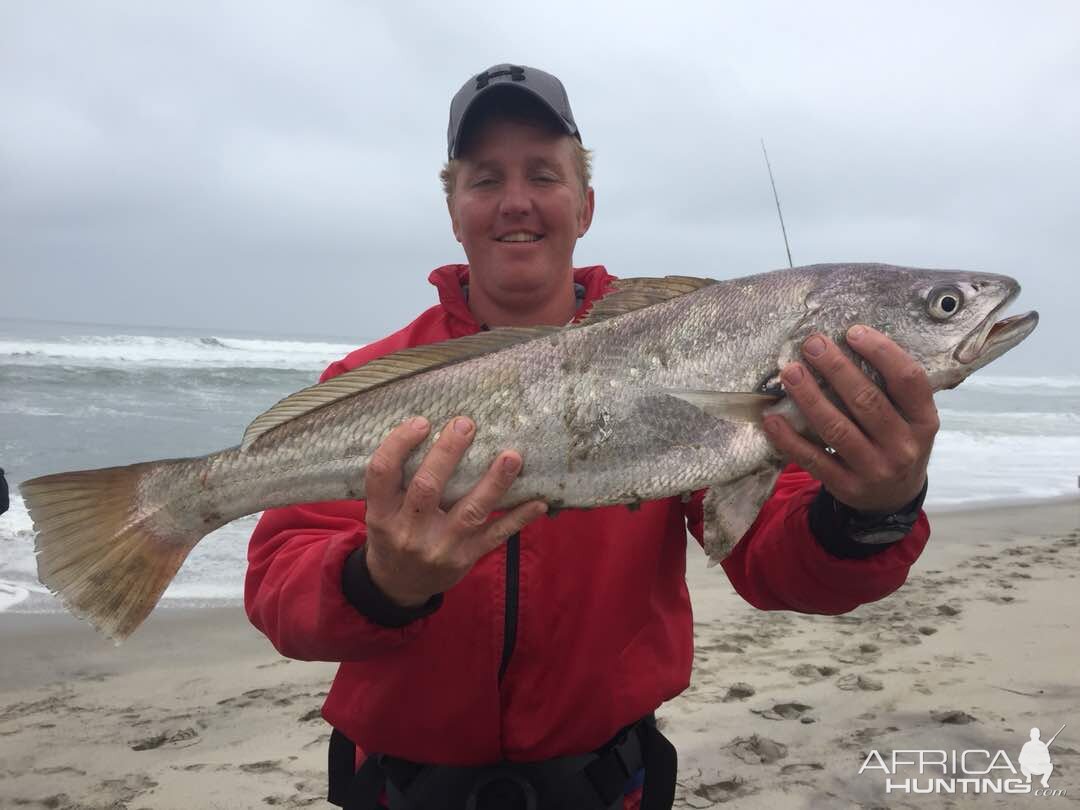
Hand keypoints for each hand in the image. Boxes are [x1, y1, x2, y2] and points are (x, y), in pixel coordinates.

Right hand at [362, 415, 546, 606]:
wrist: (399, 587)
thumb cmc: (392, 535)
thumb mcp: (381, 512)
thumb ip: (399, 481)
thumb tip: (437, 431)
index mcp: (382, 514)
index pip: (382, 472)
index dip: (399, 443)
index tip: (422, 421)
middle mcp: (409, 531)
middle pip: (427, 487)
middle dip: (448, 453)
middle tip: (466, 425)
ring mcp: (440, 547)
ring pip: (470, 511)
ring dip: (494, 482)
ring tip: (512, 456)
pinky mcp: (466, 558)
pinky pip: (496, 536)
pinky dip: (519, 518)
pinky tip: (539, 502)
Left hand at [762, 325, 939, 512]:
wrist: (893, 499)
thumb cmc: (896, 443)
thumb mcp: (910, 419)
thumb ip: (889, 390)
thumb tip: (846, 343)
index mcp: (924, 421)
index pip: (908, 380)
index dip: (882, 352)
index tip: (853, 332)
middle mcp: (903, 446)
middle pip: (866, 401)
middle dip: (836, 368)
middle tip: (812, 344)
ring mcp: (874, 470)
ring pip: (836, 429)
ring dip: (809, 398)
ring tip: (790, 372)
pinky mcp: (846, 487)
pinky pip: (813, 459)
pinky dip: (789, 438)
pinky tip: (772, 418)